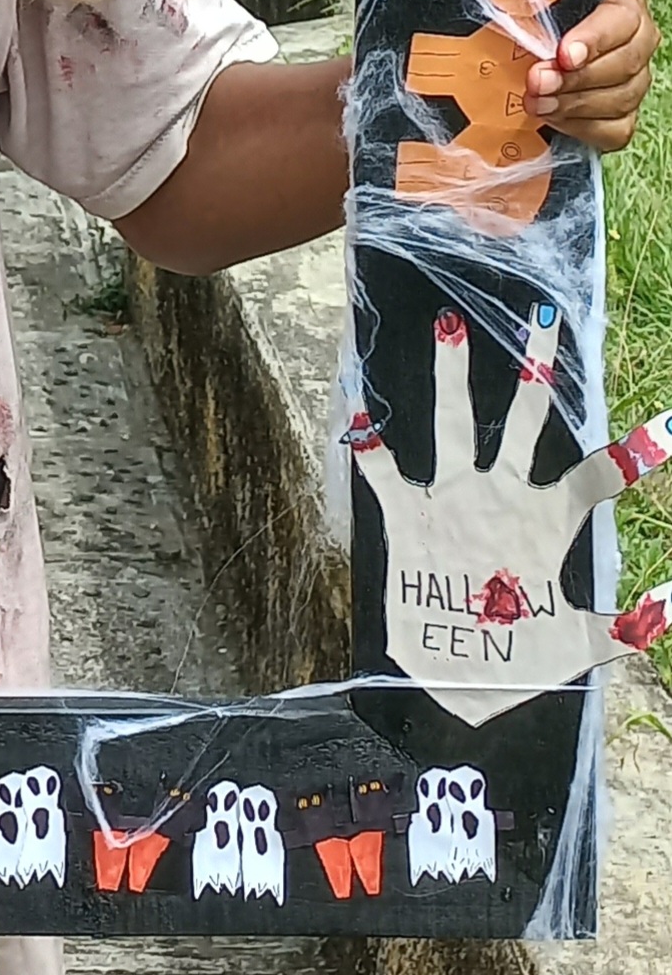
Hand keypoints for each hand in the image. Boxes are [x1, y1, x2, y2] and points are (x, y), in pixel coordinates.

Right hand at [350, 302, 671, 725]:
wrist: (459, 679)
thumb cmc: (522, 659)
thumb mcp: (579, 647)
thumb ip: (625, 630)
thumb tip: (671, 606)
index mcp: (548, 523)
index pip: (592, 479)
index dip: (629, 457)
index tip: (669, 426)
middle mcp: (504, 498)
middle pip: (525, 423)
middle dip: (534, 374)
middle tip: (544, 320)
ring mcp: (456, 503)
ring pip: (454, 428)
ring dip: (451, 381)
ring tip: (451, 327)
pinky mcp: (411, 519)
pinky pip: (385, 475)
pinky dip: (369, 446)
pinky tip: (358, 410)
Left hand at [524, 0, 656, 152]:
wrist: (510, 28)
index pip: (623, 20)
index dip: (596, 38)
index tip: (563, 53)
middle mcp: (634, 41)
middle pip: (626, 64)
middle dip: (577, 77)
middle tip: (536, 80)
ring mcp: (629, 79)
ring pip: (621, 99)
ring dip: (574, 104)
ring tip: (534, 101)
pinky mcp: (617, 113)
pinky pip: (616, 131)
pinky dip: (584, 128)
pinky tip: (552, 119)